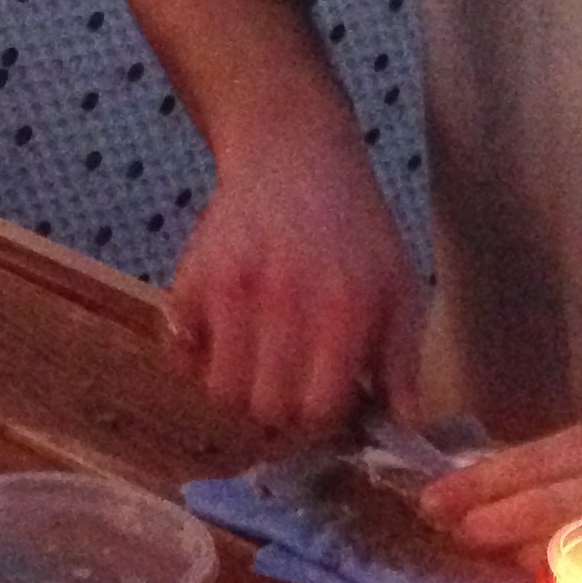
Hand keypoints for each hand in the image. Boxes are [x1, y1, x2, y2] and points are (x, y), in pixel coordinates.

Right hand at [167, 106, 426, 431]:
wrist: (292, 155)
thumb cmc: (355, 228)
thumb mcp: (398, 286)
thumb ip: (401, 361)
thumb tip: (401, 427)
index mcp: (342, 309)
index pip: (318, 408)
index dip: (322, 419)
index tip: (326, 403)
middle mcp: (283, 301)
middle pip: (265, 409)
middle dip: (280, 411)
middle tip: (291, 387)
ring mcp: (230, 290)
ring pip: (219, 390)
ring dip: (239, 389)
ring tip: (258, 365)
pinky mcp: (191, 279)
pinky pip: (180, 354)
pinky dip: (197, 357)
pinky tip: (224, 337)